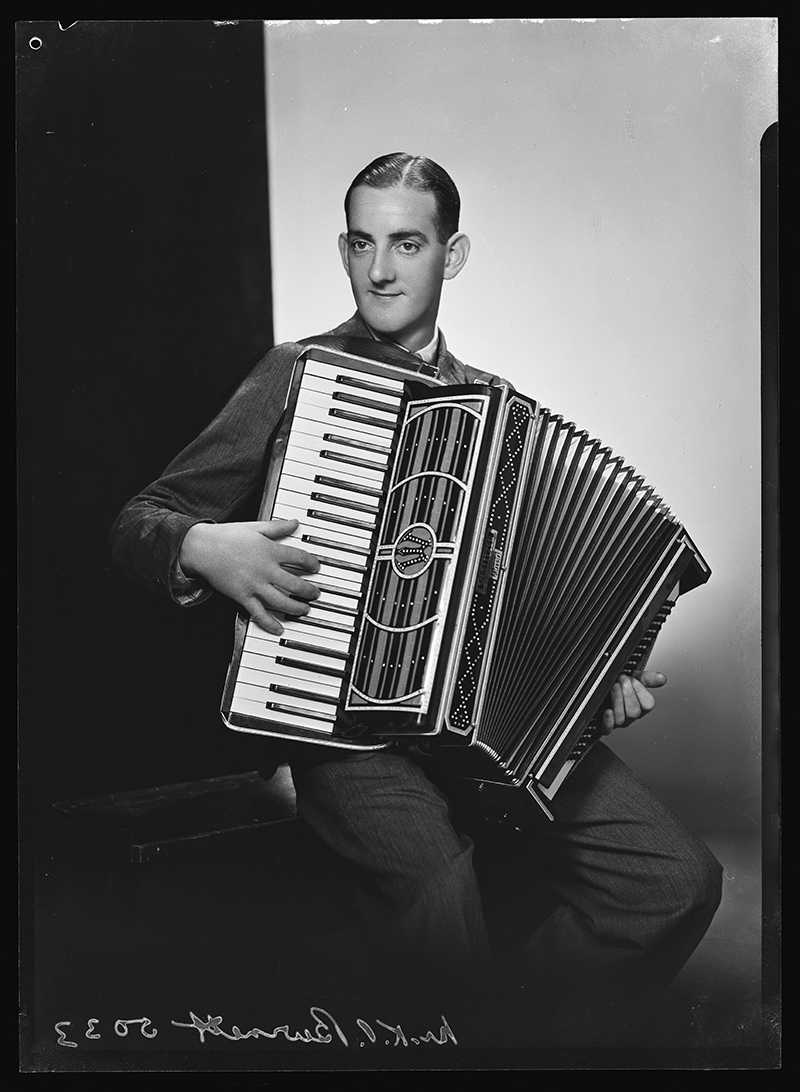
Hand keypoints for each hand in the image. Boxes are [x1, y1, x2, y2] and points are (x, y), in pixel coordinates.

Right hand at [179, 519, 319, 634]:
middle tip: (315, 593)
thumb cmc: (227, 537)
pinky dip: (271, 624)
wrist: (202, 548)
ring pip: (282, 601)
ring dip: (297, 608)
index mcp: (270, 551)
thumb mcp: (255, 527)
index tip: (315, 567)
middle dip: (309, 591)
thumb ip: (277, 527)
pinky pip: (259, 614)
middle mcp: (266, 570)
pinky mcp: (243, 597)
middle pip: (296, 584)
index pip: (300, 558)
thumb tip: (295, 523)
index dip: (312, 563)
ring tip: (304, 610)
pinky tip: (279, 629)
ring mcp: (255, 585)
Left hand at [600, 670, 666, 734]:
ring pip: (622, 719)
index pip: (648, 705)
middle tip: (621, 680)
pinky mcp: (604, 726)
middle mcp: (629, 716)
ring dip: (617, 700)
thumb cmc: (617, 686)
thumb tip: (661, 678)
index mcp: (640, 706)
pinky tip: (608, 711)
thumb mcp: (634, 678)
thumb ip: (647, 678)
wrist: (600, 689)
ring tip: (614, 687)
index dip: (640, 691)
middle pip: (634, 713)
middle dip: (628, 693)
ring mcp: (617, 722)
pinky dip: (608, 720)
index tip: (632, 679)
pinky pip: (607, 729)